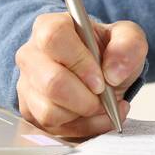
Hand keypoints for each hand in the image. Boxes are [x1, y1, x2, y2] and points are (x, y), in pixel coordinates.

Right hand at [14, 12, 146, 139]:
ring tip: (103, 105)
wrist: (101, 73)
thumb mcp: (128, 39)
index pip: (54, 38)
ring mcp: (27, 84)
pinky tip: (95, 115)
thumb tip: (113, 72)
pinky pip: (52, 128)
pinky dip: (82, 127)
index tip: (101, 79)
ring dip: (85, 114)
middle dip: (86, 98)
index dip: (80, 62)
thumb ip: (128, 46)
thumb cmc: (106, 52)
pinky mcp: (30, 111)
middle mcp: (31, 55)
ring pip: (50, 111)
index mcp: (50, 26)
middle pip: (51, 82)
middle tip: (104, 96)